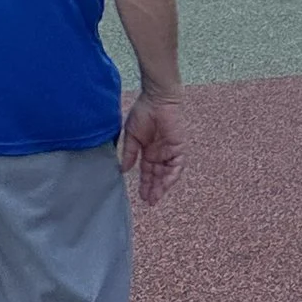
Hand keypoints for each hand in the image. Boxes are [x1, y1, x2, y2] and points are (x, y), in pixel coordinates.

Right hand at [121, 90, 184, 205]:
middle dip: (153, 189)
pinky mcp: (179, 147)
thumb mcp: (131, 136)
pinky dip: (171, 175)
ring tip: (155, 197)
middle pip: (157, 176)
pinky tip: (164, 185)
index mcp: (148, 151)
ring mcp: (170, 151)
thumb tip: (123, 170)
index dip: (144, 184)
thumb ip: (129, 153)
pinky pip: (177, 165)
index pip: (147, 172)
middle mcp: (160, 153)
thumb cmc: (143, 112)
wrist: (156, 99)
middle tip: (149, 202)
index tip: (141, 197)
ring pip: (167, 173)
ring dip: (162, 185)